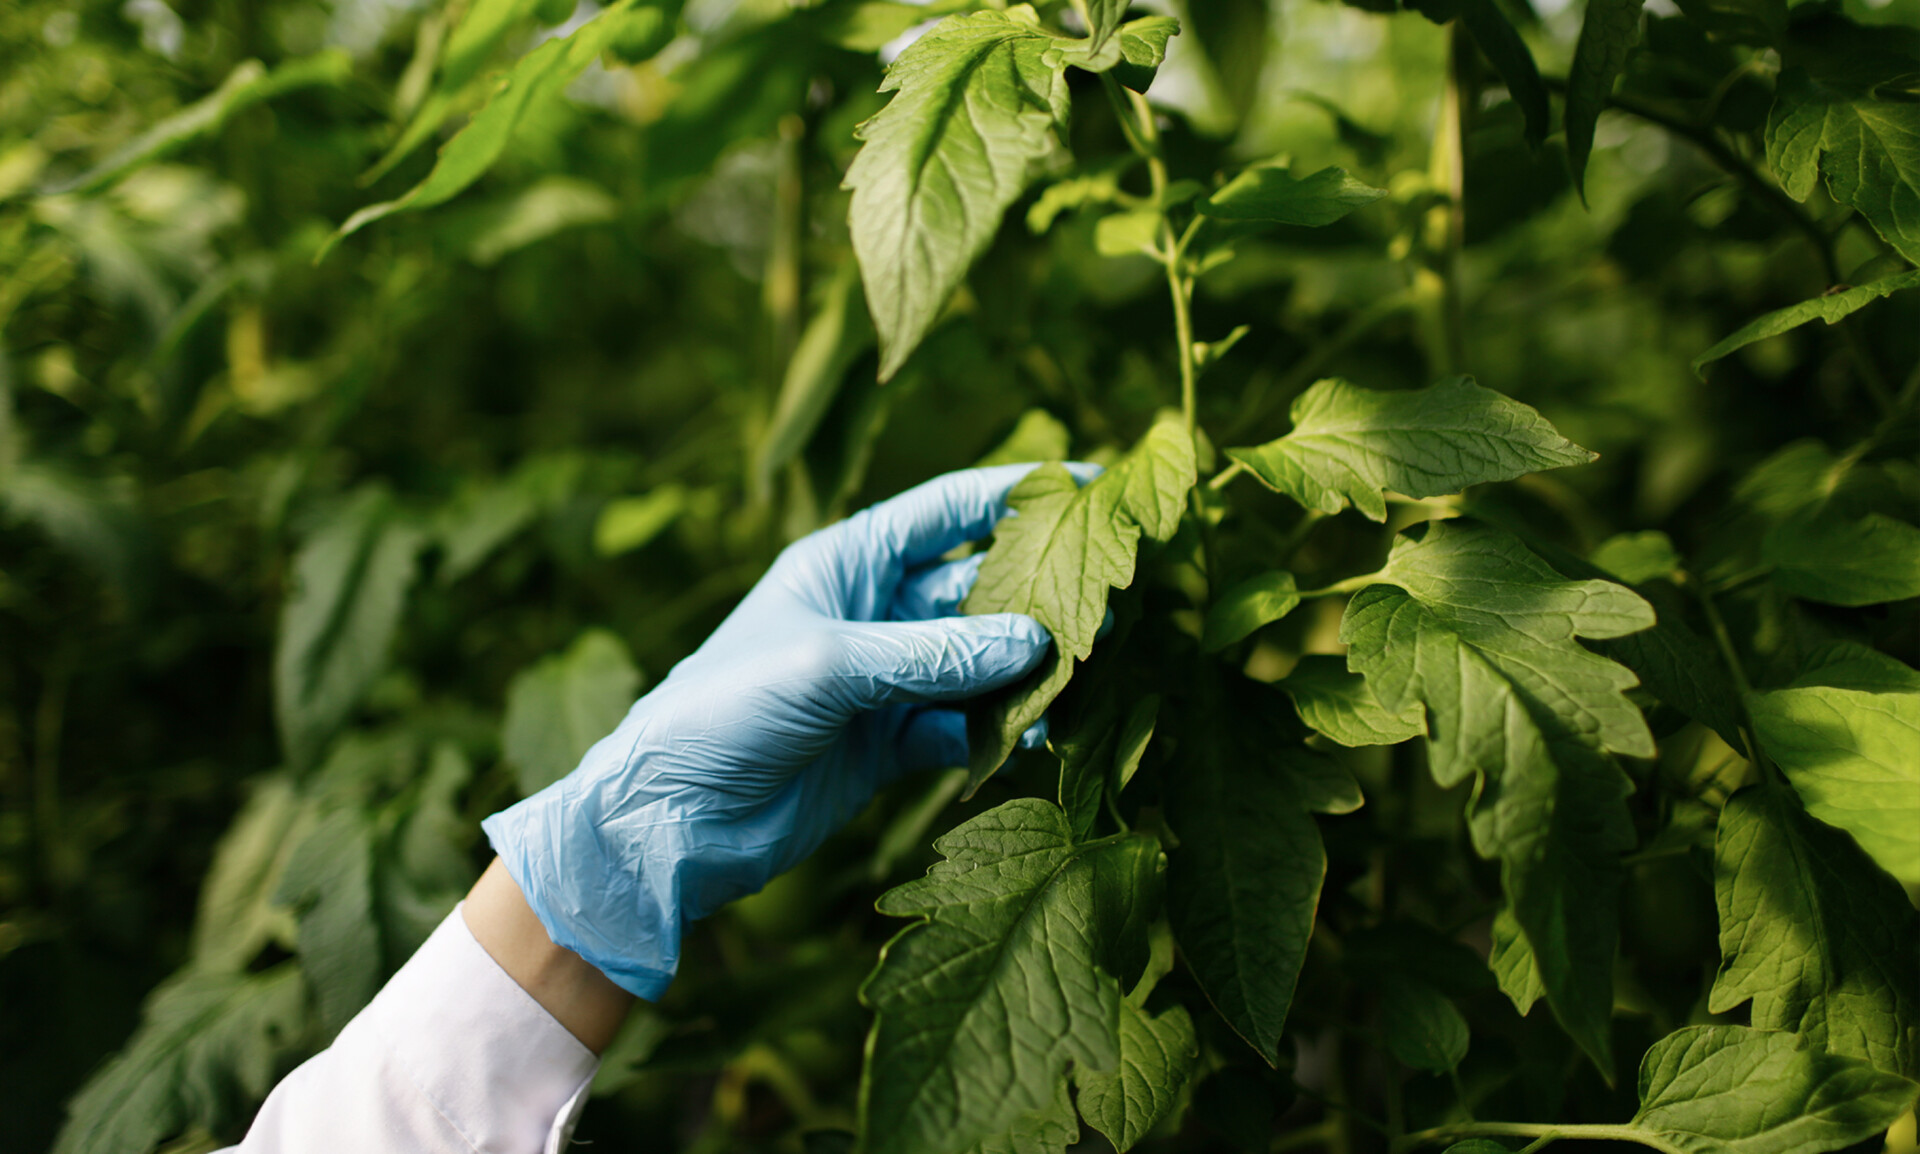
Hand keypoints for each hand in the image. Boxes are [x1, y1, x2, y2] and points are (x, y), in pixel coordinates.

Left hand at [481, 463, 1088, 998]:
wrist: (669, 820)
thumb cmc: (725, 710)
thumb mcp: (830, 666)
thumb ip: (935, 653)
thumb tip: (1037, 641)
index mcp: (846, 562)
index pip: (946, 509)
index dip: (1015, 493)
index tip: (1087, 483)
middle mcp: (872, 613)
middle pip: (975, 587)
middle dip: (1038, 593)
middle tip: (1109, 603)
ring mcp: (884, 682)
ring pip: (979, 662)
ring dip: (1028, 669)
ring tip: (1088, 672)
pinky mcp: (889, 746)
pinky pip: (962, 727)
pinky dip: (997, 731)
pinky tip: (1037, 736)